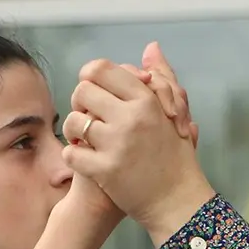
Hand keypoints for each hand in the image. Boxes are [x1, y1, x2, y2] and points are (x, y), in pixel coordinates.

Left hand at [62, 45, 213, 233]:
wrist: (178, 202)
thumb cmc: (176, 156)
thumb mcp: (174, 112)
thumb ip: (162, 77)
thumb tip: (151, 46)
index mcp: (147, 100)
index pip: (101, 69)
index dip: (92, 78)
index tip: (96, 93)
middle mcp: (132, 118)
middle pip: (82, 90)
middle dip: (81, 103)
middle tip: (90, 118)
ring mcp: (118, 144)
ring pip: (75, 120)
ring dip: (76, 130)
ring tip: (87, 140)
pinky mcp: (106, 171)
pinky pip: (71, 152)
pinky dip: (74, 156)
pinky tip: (85, 160)